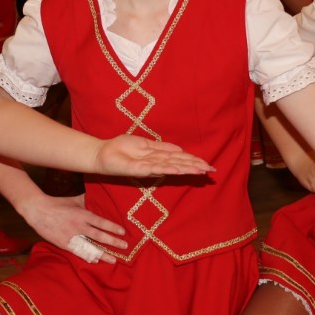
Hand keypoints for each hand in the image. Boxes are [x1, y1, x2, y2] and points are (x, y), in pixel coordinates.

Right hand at [22, 194, 125, 264]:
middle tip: (125, 247)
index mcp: (83, 214)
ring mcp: (72, 236)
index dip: (113, 227)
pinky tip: (95, 261)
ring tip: (113, 260)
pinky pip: (78, 252)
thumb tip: (97, 195)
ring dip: (103, 254)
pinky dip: (87, 256)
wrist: (38, 211)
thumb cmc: (57, 204)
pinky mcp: (64, 243)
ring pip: (90, 247)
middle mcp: (79, 226)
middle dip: (113, 242)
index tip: (123, 232)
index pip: (101, 222)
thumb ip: (87, 199)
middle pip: (99, 236)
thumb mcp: (74, 200)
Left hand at [94, 134, 214, 176]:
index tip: (208, 165)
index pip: (179, 158)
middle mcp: (155, 163)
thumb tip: (180, 150)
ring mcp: (147, 166)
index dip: (193, 161)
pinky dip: (168, 169)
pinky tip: (179, 170)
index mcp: (157, 156)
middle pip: (178, 164)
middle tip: (211, 170)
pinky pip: (155, 168)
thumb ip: (162, 148)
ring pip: (171, 167)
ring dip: (186, 169)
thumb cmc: (122, 148)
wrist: (102, 154)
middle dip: (195, 166)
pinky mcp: (138, 169)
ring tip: (201, 170)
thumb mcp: (145, 144)